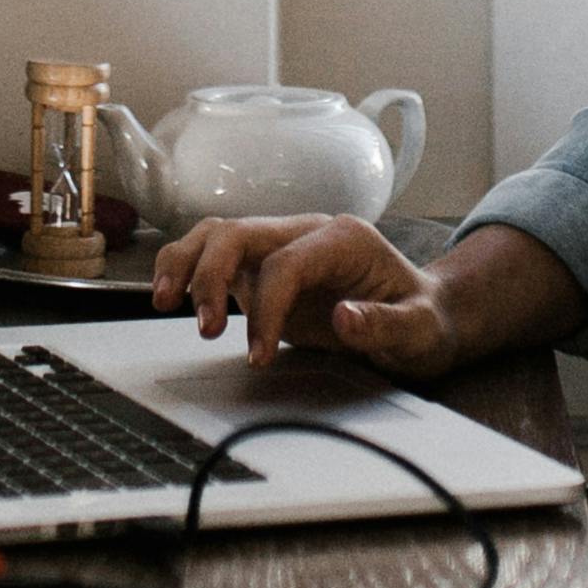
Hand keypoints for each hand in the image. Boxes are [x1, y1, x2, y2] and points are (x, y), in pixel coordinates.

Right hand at [150, 213, 586, 374]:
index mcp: (343, 239)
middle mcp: (307, 232)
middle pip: (240, 233)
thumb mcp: (422, 331)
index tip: (259, 355)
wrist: (425, 314)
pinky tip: (172, 297)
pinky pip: (215, 256)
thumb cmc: (423, 320)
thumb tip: (345, 318)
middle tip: (204, 328)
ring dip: (186, 264)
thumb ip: (387, 324)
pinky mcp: (264, 267)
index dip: (266, 308)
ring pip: (218, 234)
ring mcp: (282, 246)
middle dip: (211, 276)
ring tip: (162, 301)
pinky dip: (188, 271)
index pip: (285, 262)